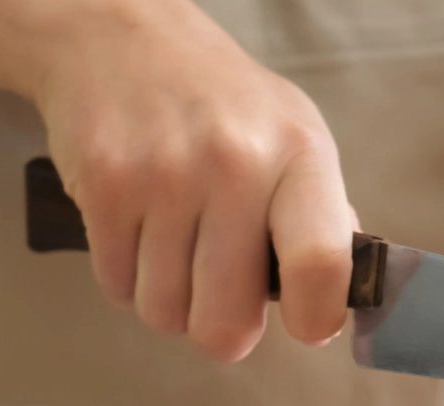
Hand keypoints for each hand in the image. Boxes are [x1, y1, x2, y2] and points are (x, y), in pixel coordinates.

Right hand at [27, 0, 353, 360]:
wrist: (119, 39)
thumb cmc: (220, 102)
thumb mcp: (294, 136)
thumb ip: (321, 217)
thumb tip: (338, 296)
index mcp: (299, 154)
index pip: (319, 263)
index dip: (314, 318)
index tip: (306, 326)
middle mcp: (235, 163)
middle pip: (226, 320)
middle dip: (222, 329)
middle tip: (221, 298)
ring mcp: (164, 174)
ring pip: (164, 313)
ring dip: (168, 301)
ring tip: (175, 250)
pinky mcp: (105, 185)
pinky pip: (117, 288)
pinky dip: (127, 278)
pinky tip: (139, 233)